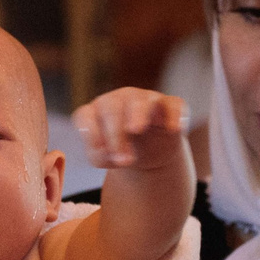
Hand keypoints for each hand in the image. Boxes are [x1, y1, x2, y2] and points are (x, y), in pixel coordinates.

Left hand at [72, 88, 187, 170]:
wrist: (150, 150)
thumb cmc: (121, 150)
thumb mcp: (105, 159)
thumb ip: (102, 156)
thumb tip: (118, 156)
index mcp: (97, 111)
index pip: (85, 115)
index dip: (90, 133)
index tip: (100, 152)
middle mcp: (119, 99)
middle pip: (111, 107)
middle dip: (115, 134)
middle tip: (124, 160)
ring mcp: (145, 99)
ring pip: (141, 101)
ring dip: (137, 115)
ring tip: (136, 130)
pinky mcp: (170, 105)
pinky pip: (174, 105)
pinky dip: (174, 116)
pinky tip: (174, 130)